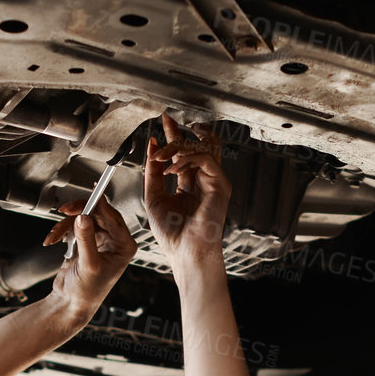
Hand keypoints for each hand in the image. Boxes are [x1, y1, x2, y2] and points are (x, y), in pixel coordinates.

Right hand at [42, 194, 136, 320]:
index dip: (102, 204)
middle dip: (79, 212)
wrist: (70, 303)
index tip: (93, 192)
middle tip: (65, 211)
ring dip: (65, 225)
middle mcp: (115, 241)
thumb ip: (86, 240)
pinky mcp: (86, 239)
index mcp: (124, 246)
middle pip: (98, 213)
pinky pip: (74, 225)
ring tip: (54, 236)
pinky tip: (53, 239)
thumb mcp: (88, 265)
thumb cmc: (86, 292)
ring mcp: (100, 239)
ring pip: (83, 218)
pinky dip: (61, 231)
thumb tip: (83, 217)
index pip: (114, 218)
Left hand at [143, 113, 231, 267]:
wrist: (185, 253)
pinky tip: (173, 169)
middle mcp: (204, 180)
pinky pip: (206, 159)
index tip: (163, 122)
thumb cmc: (172, 233)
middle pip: (197, 144)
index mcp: (190, 184)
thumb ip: (153, 171)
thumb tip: (153, 145)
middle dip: (180, 132)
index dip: (174, 135)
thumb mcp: (154, 196)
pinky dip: (187, 159)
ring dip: (178, 146)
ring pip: (203, 147)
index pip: (184, 152)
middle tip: (166, 123)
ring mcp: (214, 182)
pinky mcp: (221, 184)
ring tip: (161, 156)